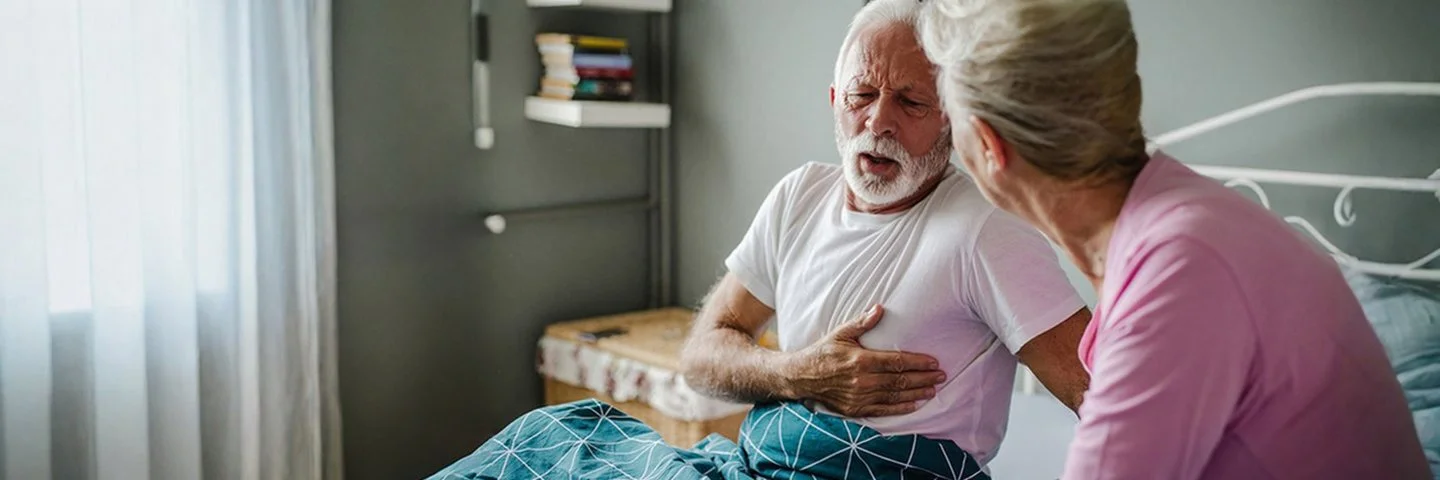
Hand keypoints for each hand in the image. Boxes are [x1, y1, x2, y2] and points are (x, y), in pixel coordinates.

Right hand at [785, 305, 944, 416]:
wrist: (802, 377)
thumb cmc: (822, 352)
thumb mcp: (840, 333)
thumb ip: (862, 323)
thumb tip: (880, 308)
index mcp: (861, 360)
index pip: (897, 361)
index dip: (918, 362)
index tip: (933, 362)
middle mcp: (862, 380)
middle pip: (900, 379)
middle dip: (924, 378)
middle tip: (942, 376)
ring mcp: (860, 396)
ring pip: (895, 395)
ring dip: (917, 392)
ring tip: (933, 389)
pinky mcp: (856, 409)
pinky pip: (883, 410)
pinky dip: (901, 408)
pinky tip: (914, 404)